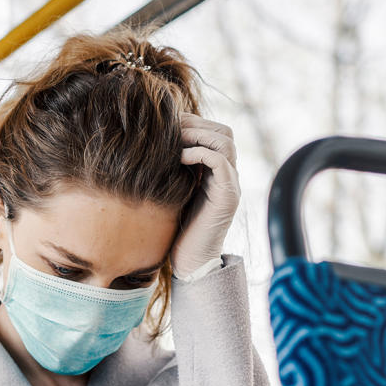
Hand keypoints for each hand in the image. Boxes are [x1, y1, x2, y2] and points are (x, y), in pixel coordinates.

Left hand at [169, 113, 240, 279]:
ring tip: (174, 140)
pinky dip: (198, 152)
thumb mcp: (174, 191)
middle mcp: (229, 175)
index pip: (216, 132)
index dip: (193, 123)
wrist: (190, 262)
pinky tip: (178, 158)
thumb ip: (175, 169)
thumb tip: (155, 145)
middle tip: (169, 127)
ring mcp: (231, 184)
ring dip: (197, 134)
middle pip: (224, 131)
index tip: (167, 124)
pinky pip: (219, 161)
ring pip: (225, 141)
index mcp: (218, 172)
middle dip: (196, 124)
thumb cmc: (177, 230)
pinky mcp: (227, 196)